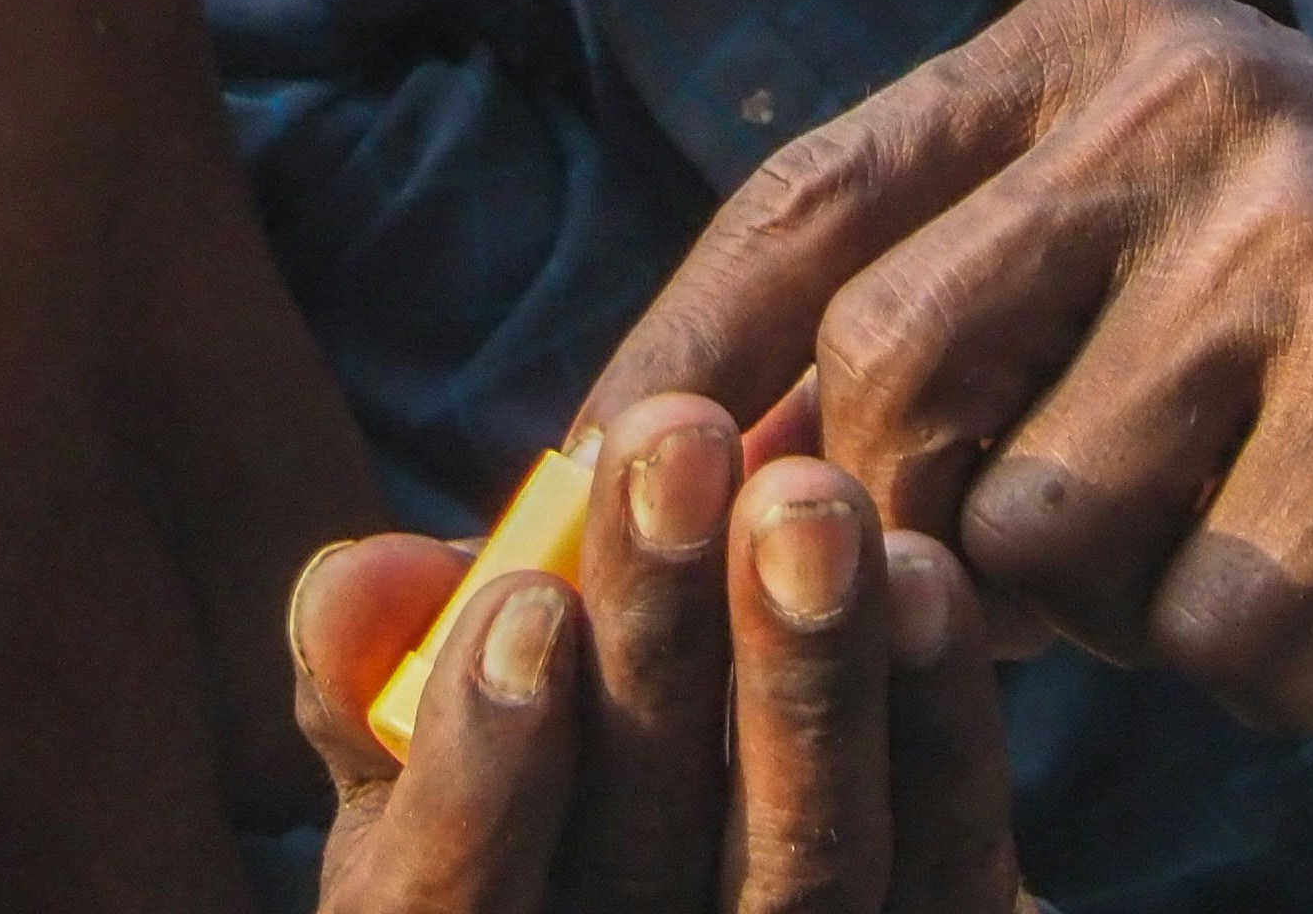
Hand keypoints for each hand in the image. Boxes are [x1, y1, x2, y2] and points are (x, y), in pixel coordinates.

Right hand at [294, 399, 1025, 912]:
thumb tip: (362, 571)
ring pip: (807, 869)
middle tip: (684, 444)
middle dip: (661, 649)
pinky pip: (949, 854)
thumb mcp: (429, 757)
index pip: (450, 907)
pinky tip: (925, 568)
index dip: (480, 771)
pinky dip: (937, 714)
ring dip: (809, 669)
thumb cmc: (542, 789)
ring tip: (811, 494)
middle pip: (641, 865)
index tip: (527, 598)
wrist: (722, 846)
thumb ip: (383, 676)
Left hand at [583, 0, 1312, 736]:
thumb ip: (969, 313)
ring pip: (1038, 534)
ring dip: (1135, 609)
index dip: (670, 363)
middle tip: (1105, 555)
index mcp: (1099, 37)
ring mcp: (1295, 225)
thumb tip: (678, 474)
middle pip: (887, 389)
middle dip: (936, 535)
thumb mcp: (1178, 237)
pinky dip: (1288, 661)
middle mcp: (1181, 92)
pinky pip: (1214, 629)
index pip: (806, 198)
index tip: (581, 509)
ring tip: (1275, 534)